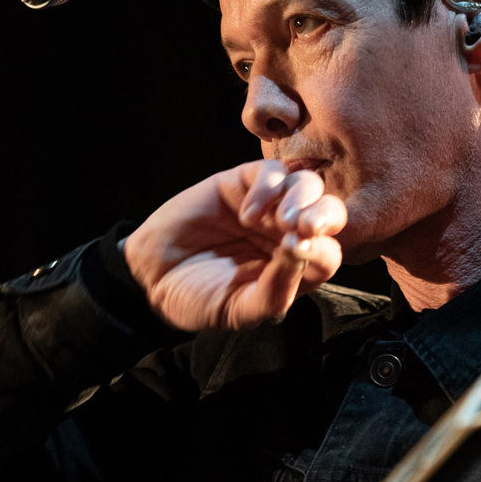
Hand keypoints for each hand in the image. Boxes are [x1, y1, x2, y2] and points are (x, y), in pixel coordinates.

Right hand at [123, 160, 345, 331]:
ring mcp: (268, 205)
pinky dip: (268, 188)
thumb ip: (274, 294)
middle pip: (330, 213)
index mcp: (296, 268)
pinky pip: (271, 171)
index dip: (321, 252)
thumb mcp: (238, 310)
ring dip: (302, 199)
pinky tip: (248, 214)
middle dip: (326, 217)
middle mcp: (288, 233)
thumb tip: (300, 255)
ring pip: (307, 185)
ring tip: (280, 221)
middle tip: (305, 228)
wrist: (150, 276)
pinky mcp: (243, 183)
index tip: (295, 255)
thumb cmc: (197, 298)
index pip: (329, 253)